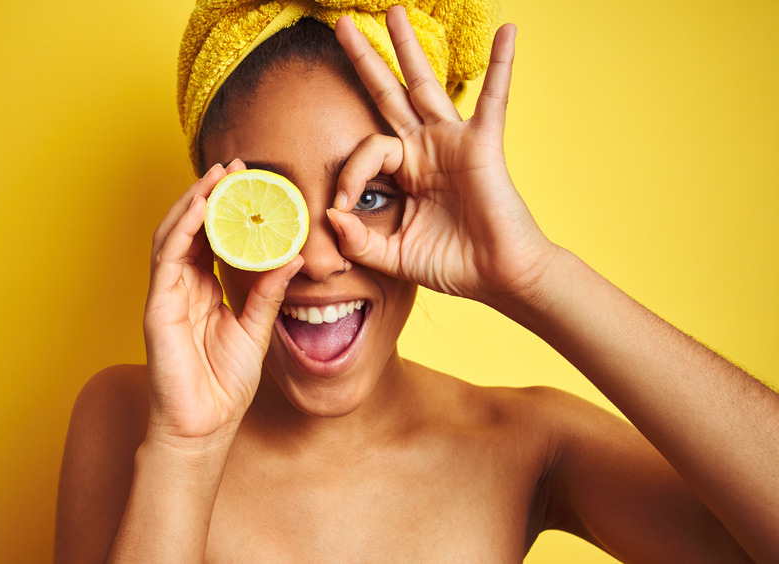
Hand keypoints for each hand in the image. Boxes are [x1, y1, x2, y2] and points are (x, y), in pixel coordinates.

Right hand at [143, 159, 302, 445]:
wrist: (203, 426)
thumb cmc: (224, 385)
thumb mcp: (256, 329)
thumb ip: (269, 293)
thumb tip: (292, 257)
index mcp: (204, 291)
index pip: (212, 239)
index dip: (226, 209)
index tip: (248, 182)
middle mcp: (182, 287)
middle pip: (190, 228)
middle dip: (208, 195)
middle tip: (233, 166)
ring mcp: (166, 294)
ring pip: (173, 235)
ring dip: (193, 202)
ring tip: (217, 176)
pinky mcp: (158, 306)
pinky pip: (167, 259)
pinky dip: (181, 229)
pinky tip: (198, 208)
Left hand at [328, 7, 556, 304]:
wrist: (497, 277)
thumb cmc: (453, 265)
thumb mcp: (393, 256)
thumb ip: (359, 240)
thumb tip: (330, 216)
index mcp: (405, 171)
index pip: (366, 152)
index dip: (348, 175)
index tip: (341, 206)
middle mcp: (425, 148)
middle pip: (388, 94)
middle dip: (365, 60)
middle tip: (341, 25)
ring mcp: (453, 142)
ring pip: (425, 85)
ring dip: (408, 48)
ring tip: (393, 12)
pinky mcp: (483, 144)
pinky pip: (493, 98)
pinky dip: (502, 66)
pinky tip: (508, 31)